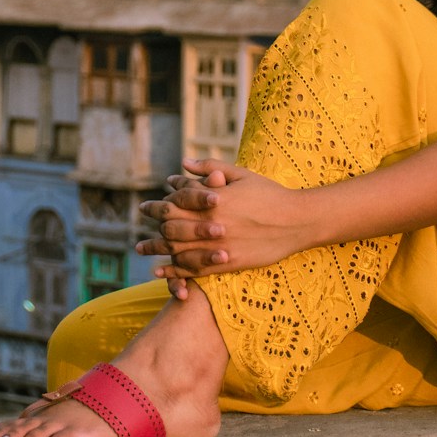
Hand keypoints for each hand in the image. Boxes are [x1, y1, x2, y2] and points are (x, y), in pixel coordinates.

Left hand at [136, 158, 306, 284]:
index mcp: (213, 200)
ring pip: (179, 250)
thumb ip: (211, 168)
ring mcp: (220, 246)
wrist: (296, 220)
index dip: (156, 206)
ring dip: (157, 250)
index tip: (144, 207)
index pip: (174, 203)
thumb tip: (183, 163)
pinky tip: (162, 272)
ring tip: (143, 250)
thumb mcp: (241, 174)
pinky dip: (175, 272)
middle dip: (152, 228)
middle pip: (171, 228)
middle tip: (140, 235)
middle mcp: (212, 224)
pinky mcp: (229, 264)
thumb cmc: (269, 193)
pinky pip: (196, 270)